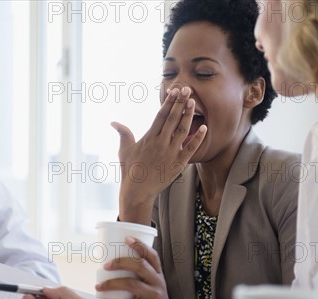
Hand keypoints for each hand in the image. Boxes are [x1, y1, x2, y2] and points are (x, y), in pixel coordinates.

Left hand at [98, 237, 182, 298]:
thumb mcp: (152, 285)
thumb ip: (140, 275)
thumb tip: (112, 264)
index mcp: (159, 274)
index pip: (152, 255)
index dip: (140, 245)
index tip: (126, 238)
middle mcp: (158, 282)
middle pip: (140, 266)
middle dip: (120, 262)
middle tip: (105, 265)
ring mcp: (154, 295)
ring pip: (131, 284)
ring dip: (111, 284)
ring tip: (98, 286)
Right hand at [113, 86, 206, 224]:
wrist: (137, 191)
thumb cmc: (130, 171)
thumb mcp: (124, 150)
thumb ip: (123, 133)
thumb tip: (113, 122)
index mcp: (149, 137)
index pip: (161, 115)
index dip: (168, 102)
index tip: (174, 91)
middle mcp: (160, 142)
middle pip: (173, 118)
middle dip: (180, 103)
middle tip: (187, 89)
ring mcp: (170, 152)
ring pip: (182, 130)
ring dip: (188, 115)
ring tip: (193, 102)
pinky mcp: (178, 163)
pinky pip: (191, 149)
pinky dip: (198, 138)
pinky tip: (204, 127)